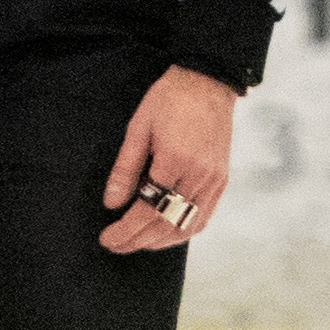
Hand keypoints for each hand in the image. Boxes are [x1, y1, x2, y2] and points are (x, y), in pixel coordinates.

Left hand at [100, 65, 237, 251]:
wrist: (207, 83)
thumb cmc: (168, 101)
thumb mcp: (137, 129)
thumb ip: (125, 169)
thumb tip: (111, 204)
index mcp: (176, 160)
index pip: (148, 209)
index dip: (126, 230)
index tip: (107, 238)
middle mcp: (200, 175)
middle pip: (167, 222)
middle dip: (138, 240)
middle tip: (114, 245)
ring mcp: (215, 180)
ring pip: (188, 225)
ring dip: (160, 241)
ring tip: (135, 244)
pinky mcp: (222, 180)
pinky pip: (204, 216)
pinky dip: (183, 231)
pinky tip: (165, 234)